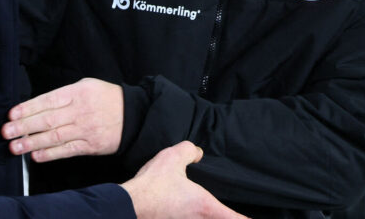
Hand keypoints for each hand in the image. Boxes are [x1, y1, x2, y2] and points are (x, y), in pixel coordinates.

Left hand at [2, 77, 122, 161]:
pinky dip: (51, 154)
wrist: (133, 115)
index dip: (28, 108)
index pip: (48, 100)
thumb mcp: (86, 85)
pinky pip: (67, 150)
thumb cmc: (106, 98)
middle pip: (48, 120)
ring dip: (32, 142)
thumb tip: (37, 105)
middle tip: (7, 132)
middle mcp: (80, 111)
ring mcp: (85, 130)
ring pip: (55, 137)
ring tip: (15, 147)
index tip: (11, 115)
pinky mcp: (90, 146)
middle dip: (24, 126)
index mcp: (78, 93)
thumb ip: (64, 94)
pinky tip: (36, 156)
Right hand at [121, 142, 249, 218]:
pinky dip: (189, 217)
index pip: (235, 218)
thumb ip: (190, 152)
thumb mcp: (175, 157)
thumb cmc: (154, 185)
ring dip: (208, 217)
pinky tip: (185, 211)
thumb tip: (196, 153)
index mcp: (205, 206)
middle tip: (235, 215)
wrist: (130, 205)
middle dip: (228, 217)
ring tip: (209, 212)